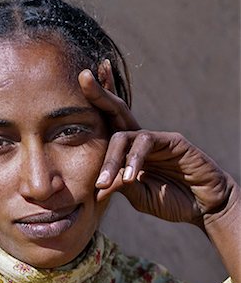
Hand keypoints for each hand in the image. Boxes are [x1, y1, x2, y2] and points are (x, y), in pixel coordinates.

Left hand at [78, 61, 234, 227]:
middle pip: (115, 110)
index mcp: (128, 149)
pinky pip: (146, 143)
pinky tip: (131, 178)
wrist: (202, 207)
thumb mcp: (136, 195)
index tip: (79, 84)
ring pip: (125, 134)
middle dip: (99, 93)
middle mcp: (139, 138)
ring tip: (103, 183)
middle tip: (83, 76)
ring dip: (111, 159)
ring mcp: (156, 137)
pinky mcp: (173, 141)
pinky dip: (134, 160)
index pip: (107, 123)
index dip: (95, 103)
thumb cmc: (168, 199)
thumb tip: (96, 188)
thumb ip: (117, 185)